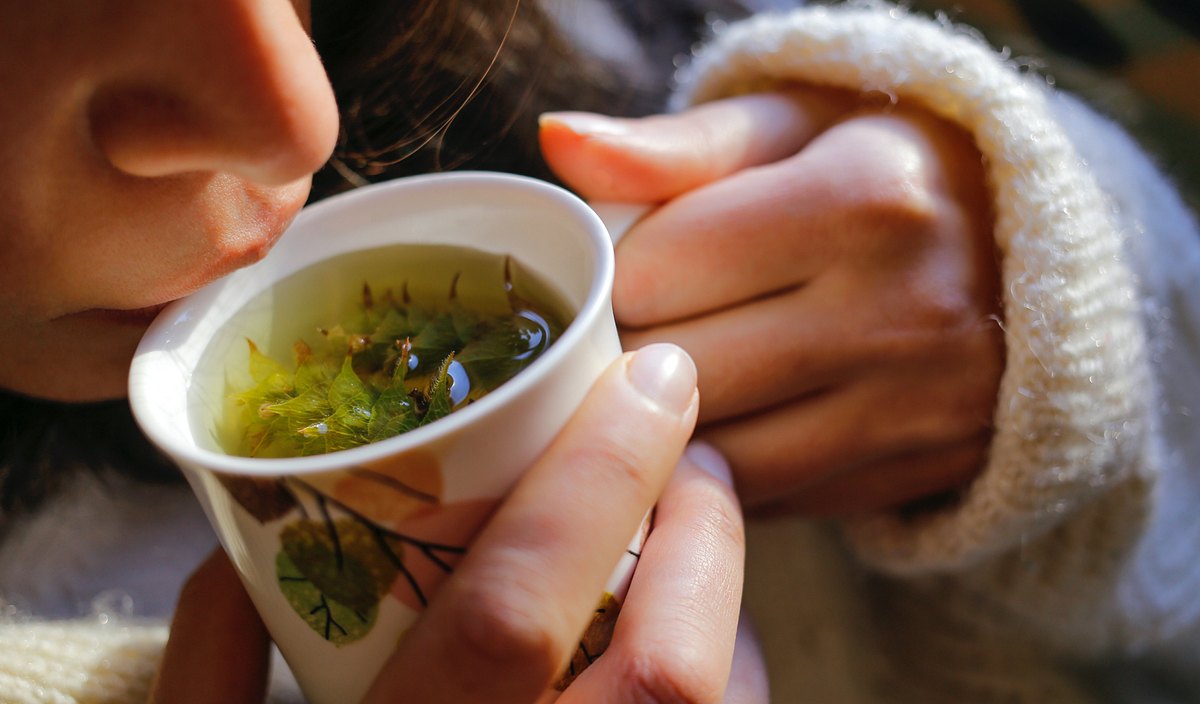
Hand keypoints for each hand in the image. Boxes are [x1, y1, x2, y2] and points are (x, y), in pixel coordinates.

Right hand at [150, 344, 767, 702]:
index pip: (518, 611)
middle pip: (671, 668)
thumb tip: (234, 545)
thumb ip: (211, 673)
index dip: (598, 477)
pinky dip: (735, 680)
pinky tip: (701, 643)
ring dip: (732, 606)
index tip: (652, 376)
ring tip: (701, 531)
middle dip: (707, 527)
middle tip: (694, 446)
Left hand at [541, 89, 1003, 515]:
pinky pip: (774, 501)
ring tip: (660, 385)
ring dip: (663, 432)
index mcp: (862, 198)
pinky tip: (723, 427)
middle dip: (623, 359)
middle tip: (622, 334)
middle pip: (677, 375)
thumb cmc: (884, 169)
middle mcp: (900, 312)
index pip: (654, 271)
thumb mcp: (794, 125)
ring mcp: (919, 406)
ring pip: (718, 457)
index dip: (611, 277)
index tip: (618, 271)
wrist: (1039, 252)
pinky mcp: (923, 470)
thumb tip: (559, 141)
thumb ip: (676, 143)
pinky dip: (726, 474)